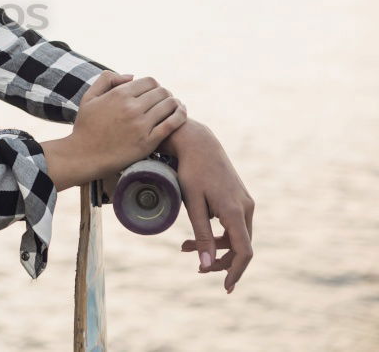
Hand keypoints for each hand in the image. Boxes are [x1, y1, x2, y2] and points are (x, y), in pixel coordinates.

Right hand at [72, 71, 187, 179]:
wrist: (83, 156)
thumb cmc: (85, 127)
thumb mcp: (89, 97)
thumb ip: (107, 79)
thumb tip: (132, 76)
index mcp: (119, 94)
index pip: (149, 81)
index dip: (154, 86)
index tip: (153, 93)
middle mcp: (132, 107)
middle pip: (162, 92)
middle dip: (165, 94)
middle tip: (164, 101)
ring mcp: (141, 125)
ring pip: (170, 105)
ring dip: (175, 104)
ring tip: (174, 107)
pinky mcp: (148, 141)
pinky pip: (172, 124)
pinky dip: (180, 116)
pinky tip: (181, 115)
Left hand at [168, 119, 255, 293]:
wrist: (199, 143)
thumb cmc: (191, 172)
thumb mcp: (192, 204)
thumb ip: (201, 235)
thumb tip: (206, 265)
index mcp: (235, 211)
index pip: (243, 251)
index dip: (235, 272)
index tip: (225, 288)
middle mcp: (246, 207)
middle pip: (240, 246)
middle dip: (219, 260)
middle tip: (196, 267)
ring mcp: (245, 202)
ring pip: (235, 235)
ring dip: (214, 246)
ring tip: (185, 247)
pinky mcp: (239, 198)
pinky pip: (233, 224)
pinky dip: (217, 233)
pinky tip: (196, 233)